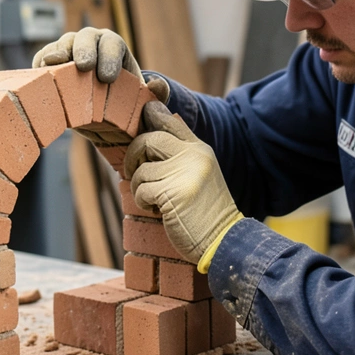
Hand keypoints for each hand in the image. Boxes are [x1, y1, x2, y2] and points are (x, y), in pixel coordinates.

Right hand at [32, 27, 169, 102]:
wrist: (100, 111)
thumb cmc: (124, 102)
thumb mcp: (143, 101)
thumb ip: (155, 95)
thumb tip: (158, 86)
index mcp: (114, 47)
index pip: (112, 44)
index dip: (110, 57)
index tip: (109, 77)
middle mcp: (90, 43)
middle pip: (84, 38)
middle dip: (84, 50)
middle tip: (84, 67)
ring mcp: (68, 51)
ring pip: (62, 45)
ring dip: (58, 54)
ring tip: (54, 66)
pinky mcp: (50, 64)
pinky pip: (43, 59)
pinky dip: (40, 65)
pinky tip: (39, 74)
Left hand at [124, 101, 243, 264]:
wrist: (222, 240)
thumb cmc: (205, 210)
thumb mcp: (200, 174)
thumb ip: (181, 154)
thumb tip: (153, 128)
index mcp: (200, 150)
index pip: (171, 121)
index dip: (152, 115)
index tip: (143, 116)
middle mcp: (193, 156)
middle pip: (149, 139)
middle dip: (133, 155)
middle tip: (133, 173)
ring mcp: (184, 174)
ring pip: (141, 170)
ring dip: (139, 187)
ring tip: (153, 200)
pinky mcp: (173, 193)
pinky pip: (142, 191)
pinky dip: (143, 202)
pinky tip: (157, 210)